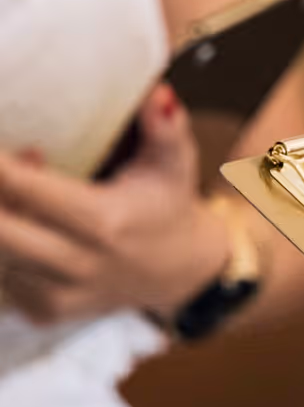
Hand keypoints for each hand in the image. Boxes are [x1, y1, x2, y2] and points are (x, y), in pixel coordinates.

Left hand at [0, 86, 231, 326]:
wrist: (182, 272)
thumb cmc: (168, 207)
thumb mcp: (174, 164)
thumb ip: (165, 128)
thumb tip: (159, 94)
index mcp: (103, 222)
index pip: (21, 187)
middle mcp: (78, 263)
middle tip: (4, 167)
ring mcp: (60, 294)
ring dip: (0, 216)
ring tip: (16, 191)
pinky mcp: (46, 312)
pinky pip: (2, 280)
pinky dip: (2, 249)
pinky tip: (22, 224)